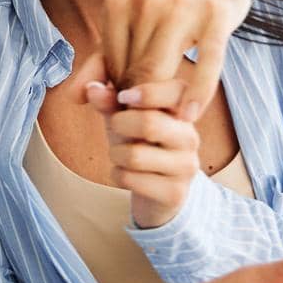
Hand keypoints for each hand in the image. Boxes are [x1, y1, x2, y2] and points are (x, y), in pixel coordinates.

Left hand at [77, 0, 252, 121]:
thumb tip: (74, 98)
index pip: (112, 64)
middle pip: (135, 70)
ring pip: (162, 71)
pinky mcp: (217, 17)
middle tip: (148, 116)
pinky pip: (206, 64)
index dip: (119, 91)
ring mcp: (184, 7)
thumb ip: (100, 60)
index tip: (131, 104)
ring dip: (164, 102)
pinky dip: (197, 93)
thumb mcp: (127, 22)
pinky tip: (190, 114)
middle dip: (140, 99)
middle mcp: (148, 0)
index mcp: (119, 0)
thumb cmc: (165, 3)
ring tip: (167, 117)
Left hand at [84, 79, 197, 228]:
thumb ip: (110, 102)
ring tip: (121, 155)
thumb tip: (92, 89)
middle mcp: (190, 136)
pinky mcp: (175, 193)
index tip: (124, 97)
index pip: (177, 90)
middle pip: (149, 123)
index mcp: (183, 111)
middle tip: (115, 127)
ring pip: (134, 155)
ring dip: (115, 154)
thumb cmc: (141, 144)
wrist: (158, 192)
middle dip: (119, 125)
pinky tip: (127, 175)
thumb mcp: (125, 118)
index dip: (146, 92)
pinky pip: (130, 179)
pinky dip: (117, 175)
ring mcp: (186, 166)